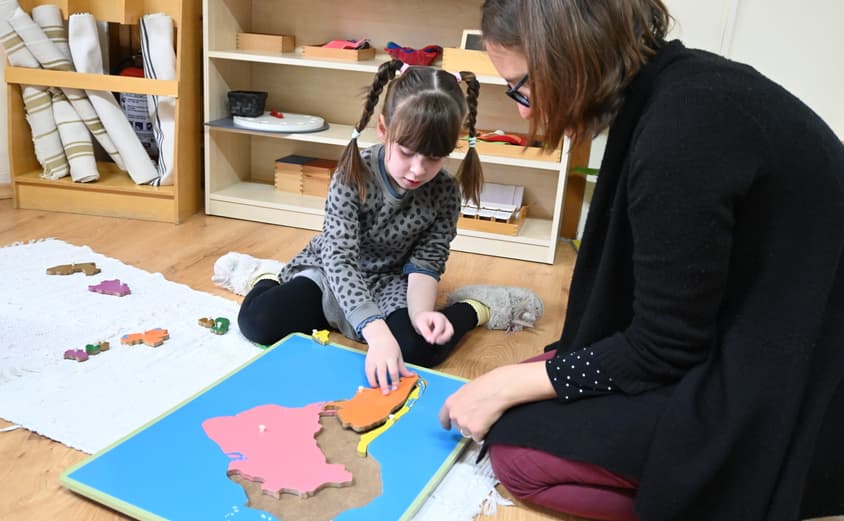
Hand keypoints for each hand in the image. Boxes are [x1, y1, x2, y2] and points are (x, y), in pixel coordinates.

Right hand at [362, 319, 414, 393]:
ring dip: (374, 383)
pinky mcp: (367, 362)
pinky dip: (370, 379)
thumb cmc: (391, 346)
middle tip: (386, 393)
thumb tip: (412, 375)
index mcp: (391, 357)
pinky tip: (374, 384)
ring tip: (377, 389)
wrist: (379, 337)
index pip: (393, 371)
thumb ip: (403, 368)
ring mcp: (373, 361)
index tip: (395, 388)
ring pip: (372, 374)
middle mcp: (381, 359)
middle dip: (384, 384)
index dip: (395, 381)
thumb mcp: (399, 356)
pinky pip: (367, 373)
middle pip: (382, 374)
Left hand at [412, 310, 453, 344]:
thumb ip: (425, 331)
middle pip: (450, 331)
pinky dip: (441, 341)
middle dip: (444, 338)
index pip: (440, 326)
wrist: (422, 318)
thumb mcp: (420, 323)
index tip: (430, 340)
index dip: (436, 334)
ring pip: (449, 336)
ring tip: (432, 341)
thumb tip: (430, 340)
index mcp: (439, 317)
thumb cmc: (421, 319)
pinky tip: (434, 340)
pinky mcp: (445, 332)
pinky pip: (446, 339)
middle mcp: (445, 321)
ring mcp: (446, 327)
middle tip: (435, 341)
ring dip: (442, 340)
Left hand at [439, 362, 555, 441]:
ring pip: (469, 433)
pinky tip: (489, 423)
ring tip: (485, 417)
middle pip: (458, 427)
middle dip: (467, 424)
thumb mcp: (467, 390)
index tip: (447, 427)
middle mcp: (455, 415)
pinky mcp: (476, 431)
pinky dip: (484, 433)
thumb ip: (461, 401)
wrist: (499, 389)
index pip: (443, 418)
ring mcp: (464, 424)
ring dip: (476, 429)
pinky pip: (478, 438)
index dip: (446, 423)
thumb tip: (464, 406)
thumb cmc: (487, 385)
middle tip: (478, 416)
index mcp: (451, 403)